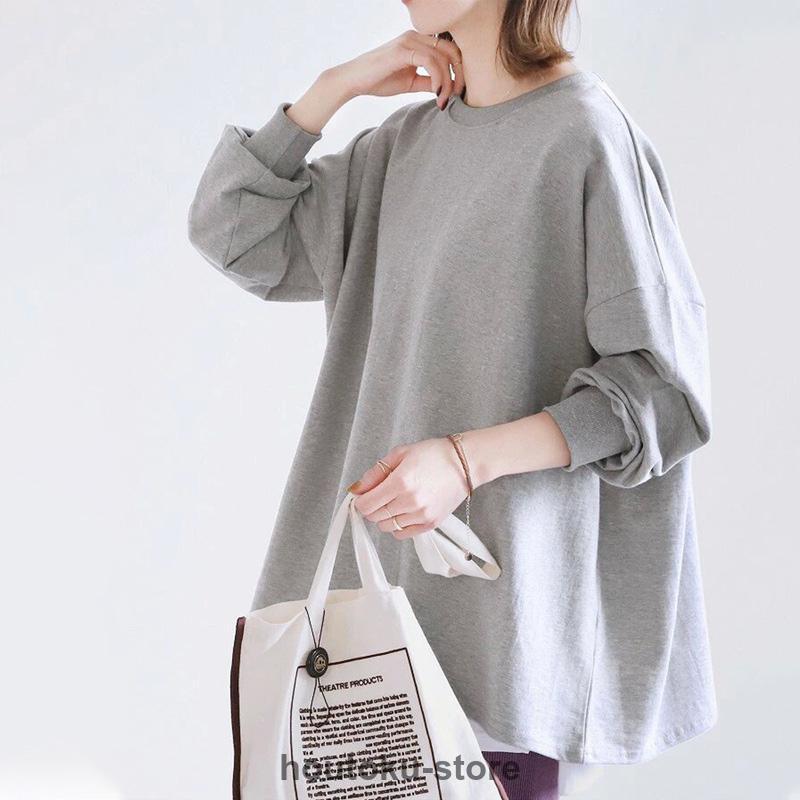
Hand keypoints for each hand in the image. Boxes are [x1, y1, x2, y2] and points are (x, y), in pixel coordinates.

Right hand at [285, 31, 462, 135]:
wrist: (353, 81)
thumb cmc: (378, 80)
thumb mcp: (410, 83)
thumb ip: (429, 82)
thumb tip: (448, 89)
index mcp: (419, 41)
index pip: (450, 50)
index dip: (460, 71)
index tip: (458, 93)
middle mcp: (417, 36)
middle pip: (452, 51)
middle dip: (460, 76)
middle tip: (457, 97)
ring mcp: (410, 40)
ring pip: (443, 58)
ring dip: (449, 83)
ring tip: (443, 101)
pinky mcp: (403, 49)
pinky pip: (431, 62)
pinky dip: (439, 79)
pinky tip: (437, 94)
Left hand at [348, 436, 470, 537]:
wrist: (465, 464)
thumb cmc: (434, 455)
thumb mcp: (400, 453)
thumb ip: (375, 472)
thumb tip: (357, 488)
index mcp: (400, 482)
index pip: (366, 505)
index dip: (360, 500)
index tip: (363, 495)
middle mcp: (410, 501)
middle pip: (375, 517)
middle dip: (372, 507)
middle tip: (379, 495)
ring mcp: (421, 515)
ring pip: (387, 527)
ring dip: (385, 516)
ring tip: (395, 501)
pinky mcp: (430, 524)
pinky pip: (402, 534)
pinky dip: (397, 526)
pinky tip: (404, 511)